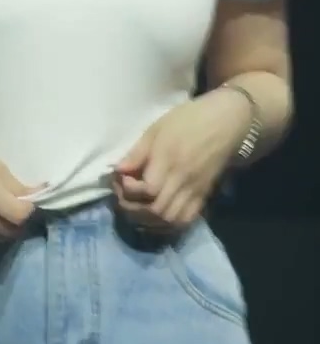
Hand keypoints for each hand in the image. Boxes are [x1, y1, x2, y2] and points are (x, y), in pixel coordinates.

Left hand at [113, 89, 252, 230]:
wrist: (225, 122)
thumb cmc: (188, 119)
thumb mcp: (157, 128)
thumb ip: (138, 152)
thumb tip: (118, 170)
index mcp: (169, 159)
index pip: (147, 189)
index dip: (128, 190)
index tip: (121, 179)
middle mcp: (182, 180)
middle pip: (156, 210)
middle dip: (133, 209)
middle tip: (122, 198)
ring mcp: (195, 190)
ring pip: (170, 220)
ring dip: (148, 220)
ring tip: (136, 208)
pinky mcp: (204, 196)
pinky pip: (186, 220)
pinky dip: (168, 224)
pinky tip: (157, 215)